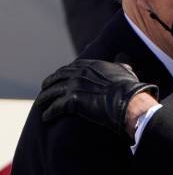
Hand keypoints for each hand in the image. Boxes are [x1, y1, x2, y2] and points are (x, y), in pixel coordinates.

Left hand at [36, 59, 158, 137]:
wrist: (128, 100)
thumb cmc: (129, 87)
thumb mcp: (125, 70)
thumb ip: (120, 63)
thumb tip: (122, 57)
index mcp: (91, 65)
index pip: (71, 67)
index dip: (63, 73)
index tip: (59, 78)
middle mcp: (79, 73)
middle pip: (57, 77)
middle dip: (49, 83)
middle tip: (45, 89)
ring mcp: (74, 86)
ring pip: (52, 92)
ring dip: (45, 98)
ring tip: (40, 104)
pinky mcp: (72, 101)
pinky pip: (55, 107)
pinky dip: (49, 112)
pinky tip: (46, 117)